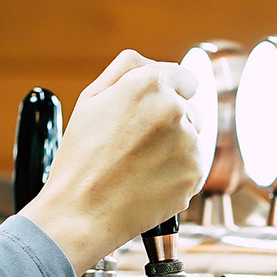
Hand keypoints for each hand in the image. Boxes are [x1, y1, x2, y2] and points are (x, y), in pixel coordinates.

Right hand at [16, 50, 204, 275]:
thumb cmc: (81, 158)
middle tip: (137, 146)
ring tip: (140, 166)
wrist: (81, 211)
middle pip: (190, 111)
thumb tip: (156, 65)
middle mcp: (173, 108)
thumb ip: (127, 68)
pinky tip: (150, 181)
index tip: (154, 113)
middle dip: (171, 125)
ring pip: (192, 140)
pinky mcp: (195, 173)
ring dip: (175, 150)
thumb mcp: (91, 97)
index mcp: (148, 83)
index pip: (185, 79)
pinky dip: (178, 175)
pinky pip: (194, 168)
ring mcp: (187, 142)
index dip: (169, 96)